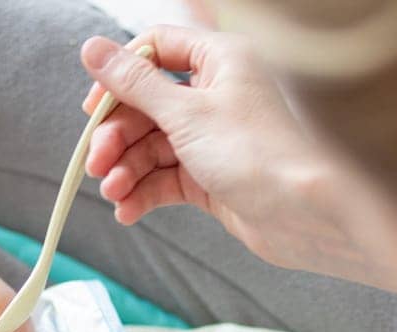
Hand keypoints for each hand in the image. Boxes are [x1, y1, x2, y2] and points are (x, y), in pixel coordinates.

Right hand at [79, 28, 363, 275]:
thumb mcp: (185, 113)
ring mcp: (214, 138)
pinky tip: (127, 210)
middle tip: (97, 161)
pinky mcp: (212, 177)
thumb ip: (135, 83)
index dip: (120, 77)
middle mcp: (217, 94)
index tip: (94, 107)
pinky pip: (167, 178)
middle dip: (118, 136)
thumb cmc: (258, 155)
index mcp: (219, 60)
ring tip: (114, 192)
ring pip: (153, 145)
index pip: (156, 50)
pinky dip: (145, 192)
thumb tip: (92, 49)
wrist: (304, 217)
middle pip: (147, 104)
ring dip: (127, 169)